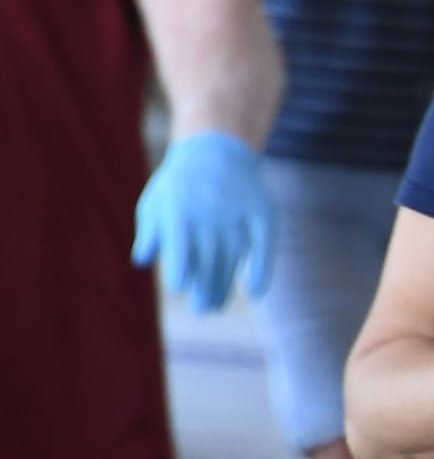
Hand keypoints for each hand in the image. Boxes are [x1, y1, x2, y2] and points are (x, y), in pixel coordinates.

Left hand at [132, 131, 275, 314]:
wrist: (217, 148)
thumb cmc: (178, 183)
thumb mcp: (155, 202)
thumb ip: (149, 232)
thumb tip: (143, 262)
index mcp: (180, 211)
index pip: (181, 248)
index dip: (181, 270)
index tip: (179, 287)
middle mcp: (211, 213)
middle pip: (209, 259)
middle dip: (205, 289)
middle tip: (202, 310)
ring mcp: (238, 213)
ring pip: (233, 257)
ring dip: (225, 285)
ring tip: (216, 306)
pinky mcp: (262, 213)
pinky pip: (264, 245)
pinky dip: (262, 268)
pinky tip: (257, 291)